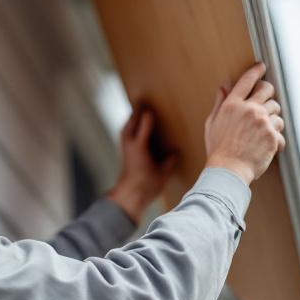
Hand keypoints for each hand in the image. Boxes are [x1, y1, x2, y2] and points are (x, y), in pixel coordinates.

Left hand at [107, 106, 176, 223]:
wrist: (130, 196)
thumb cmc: (146, 185)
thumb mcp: (161, 173)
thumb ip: (169, 161)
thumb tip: (174, 154)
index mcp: (140, 146)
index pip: (144, 124)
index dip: (148, 115)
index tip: (153, 108)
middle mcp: (130, 145)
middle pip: (131, 123)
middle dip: (137, 113)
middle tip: (142, 103)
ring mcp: (125, 149)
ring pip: (126, 129)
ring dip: (131, 121)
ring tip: (138, 114)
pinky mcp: (124, 155)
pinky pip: (126, 137)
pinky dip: (130, 131)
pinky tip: (135, 131)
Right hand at [204, 62, 284, 185]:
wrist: (228, 170)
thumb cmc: (218, 149)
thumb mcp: (212, 123)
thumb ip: (219, 103)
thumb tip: (223, 87)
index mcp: (232, 105)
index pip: (246, 81)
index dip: (256, 71)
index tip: (261, 67)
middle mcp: (249, 109)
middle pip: (268, 90)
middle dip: (269, 92)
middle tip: (267, 100)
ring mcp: (262, 122)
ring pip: (277, 112)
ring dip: (273, 120)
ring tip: (263, 133)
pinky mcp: (273, 135)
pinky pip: (281, 132)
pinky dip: (276, 140)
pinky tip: (267, 146)